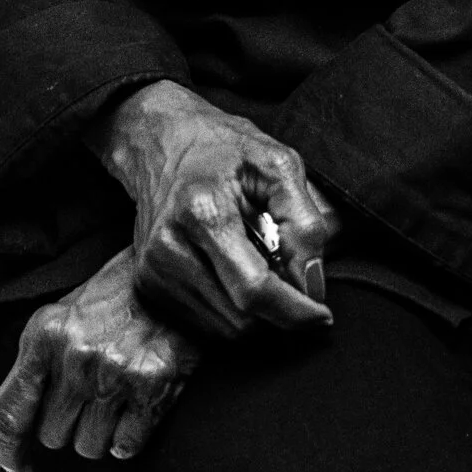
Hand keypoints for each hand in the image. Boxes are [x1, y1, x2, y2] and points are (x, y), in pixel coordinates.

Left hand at [0, 250, 198, 471]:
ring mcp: (113, 373)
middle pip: (52, 437)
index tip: (15, 466)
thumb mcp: (65, 315)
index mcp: (45, 334)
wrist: (174, 269)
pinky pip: (125, 446)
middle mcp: (74, 356)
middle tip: (89, 398)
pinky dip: (129, 437)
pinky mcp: (151, 386)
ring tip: (116, 396)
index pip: (10, 412)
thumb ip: (40, 362)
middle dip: (69, 425)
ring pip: (89, 447)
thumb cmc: (117, 294)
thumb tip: (20, 422)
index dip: (7, 449)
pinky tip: (136, 406)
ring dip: (101, 434)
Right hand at [91, 80, 336, 341]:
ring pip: (225, 330)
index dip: (295, 312)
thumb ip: (304, 222)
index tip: (323, 316)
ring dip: (256, 314)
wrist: (161, 141)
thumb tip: (312, 283)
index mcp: (203, 213)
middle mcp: (169, 249)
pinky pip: (206, 326)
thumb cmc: (223, 148)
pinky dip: (233, 312)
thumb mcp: (278, 163)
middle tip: (292, 277)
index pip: (254, 290)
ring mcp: (153, 271)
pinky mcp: (147, 285)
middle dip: (279, 311)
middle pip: (241, 319)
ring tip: (259, 267)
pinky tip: (236, 276)